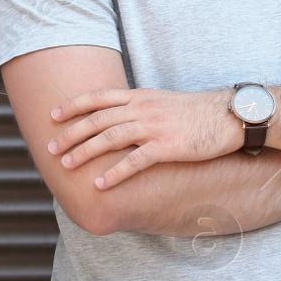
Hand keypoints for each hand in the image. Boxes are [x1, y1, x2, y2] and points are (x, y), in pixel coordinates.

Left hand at [46, 87, 241, 190]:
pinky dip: (114, 173)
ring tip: (65, 165)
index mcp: (141, 96)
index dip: (74, 105)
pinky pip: (134, 161)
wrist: (231, 115)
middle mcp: (143, 108)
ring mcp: (154, 126)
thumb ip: (141, 108)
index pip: (99, 97)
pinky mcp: (168, 146)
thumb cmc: (199, 112)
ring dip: (84, 152)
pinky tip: (100, 184)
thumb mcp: (164, 102)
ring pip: (110, 137)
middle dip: (70, 133)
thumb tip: (121, 118)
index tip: (53, 114)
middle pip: (97, 119)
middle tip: (50, 148)